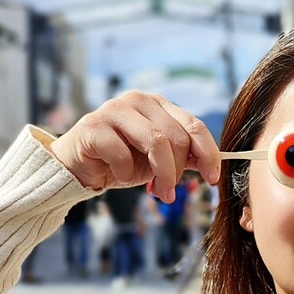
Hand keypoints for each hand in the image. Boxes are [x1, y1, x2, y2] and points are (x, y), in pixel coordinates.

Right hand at [49, 91, 220, 201]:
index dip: (208, 154)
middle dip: (178, 172)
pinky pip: (123, 154)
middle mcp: (139, 100)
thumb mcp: (159, 160)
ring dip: (162, 175)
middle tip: (170, 193)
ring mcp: (115, 109)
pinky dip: (127, 173)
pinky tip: (120, 176)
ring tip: (159, 193)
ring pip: (156, 143)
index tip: (213, 179)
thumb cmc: (122, 161)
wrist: (80, 167)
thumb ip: (183, 157)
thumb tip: (212, 166)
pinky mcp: (93, 125)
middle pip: (176, 137)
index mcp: (159, 104)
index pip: (194, 125)